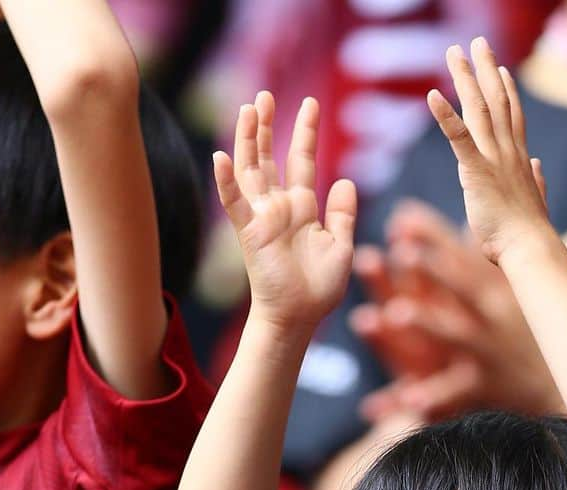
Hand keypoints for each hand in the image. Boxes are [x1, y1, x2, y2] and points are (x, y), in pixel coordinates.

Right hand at [214, 92, 356, 327]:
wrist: (299, 317)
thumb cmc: (319, 289)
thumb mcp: (342, 247)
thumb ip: (343, 214)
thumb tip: (346, 181)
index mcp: (302, 208)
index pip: (302, 160)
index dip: (305, 132)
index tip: (311, 103)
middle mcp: (279, 207)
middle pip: (270, 157)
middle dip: (268, 126)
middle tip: (266, 95)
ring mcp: (261, 217)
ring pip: (251, 169)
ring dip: (248, 139)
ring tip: (249, 108)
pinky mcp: (249, 231)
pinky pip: (234, 202)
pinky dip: (226, 180)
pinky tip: (220, 155)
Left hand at [352, 202, 560, 420]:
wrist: (560, 387)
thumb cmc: (538, 324)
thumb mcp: (537, 273)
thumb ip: (526, 225)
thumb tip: (534, 165)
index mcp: (499, 287)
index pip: (463, 254)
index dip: (434, 235)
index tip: (402, 217)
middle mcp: (494, 314)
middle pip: (460, 286)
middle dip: (432, 268)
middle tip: (401, 251)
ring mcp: (489, 349)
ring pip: (454, 335)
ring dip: (425, 325)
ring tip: (396, 315)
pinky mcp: (485, 386)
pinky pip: (453, 394)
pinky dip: (429, 398)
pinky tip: (408, 402)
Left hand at [428, 39, 548, 265]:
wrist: (529, 247)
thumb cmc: (529, 235)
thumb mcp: (534, 202)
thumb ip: (536, 182)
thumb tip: (538, 167)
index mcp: (519, 160)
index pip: (513, 117)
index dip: (507, 91)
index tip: (502, 70)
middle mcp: (508, 151)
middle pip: (496, 101)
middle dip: (486, 69)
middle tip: (478, 43)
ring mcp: (494, 158)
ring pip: (478, 108)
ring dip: (465, 78)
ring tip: (454, 52)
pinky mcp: (477, 171)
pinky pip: (459, 137)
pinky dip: (445, 115)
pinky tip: (432, 95)